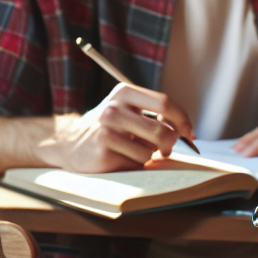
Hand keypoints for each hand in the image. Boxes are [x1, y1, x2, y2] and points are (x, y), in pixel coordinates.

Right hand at [40, 83, 194, 172]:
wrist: (68, 143)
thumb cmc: (105, 127)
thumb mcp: (124, 109)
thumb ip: (151, 113)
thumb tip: (184, 129)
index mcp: (123, 92)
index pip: (164, 103)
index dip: (182, 119)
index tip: (188, 132)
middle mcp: (114, 108)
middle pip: (162, 130)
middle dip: (170, 144)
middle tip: (166, 149)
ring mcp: (107, 130)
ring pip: (151, 152)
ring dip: (148, 156)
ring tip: (131, 150)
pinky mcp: (104, 152)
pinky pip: (136, 164)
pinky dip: (134, 164)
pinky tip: (119, 157)